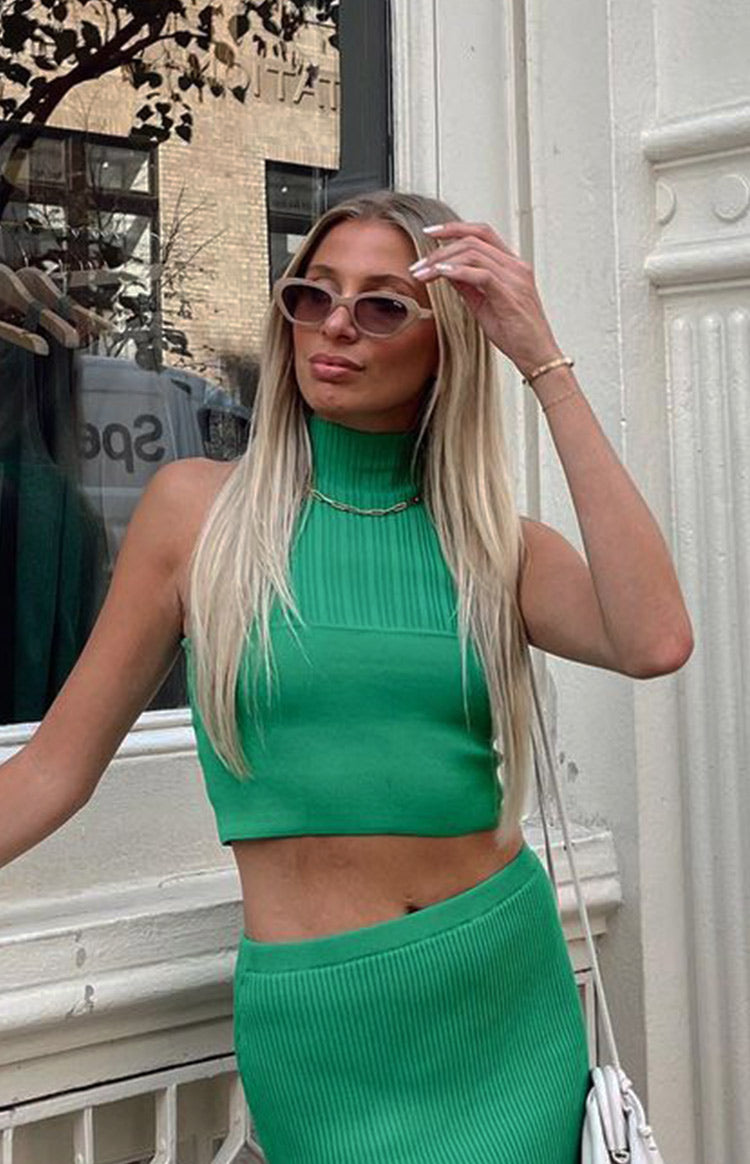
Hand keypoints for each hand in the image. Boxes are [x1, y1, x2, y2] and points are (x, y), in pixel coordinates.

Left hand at [410, 221, 560, 381]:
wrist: (537, 356)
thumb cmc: (516, 334)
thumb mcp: (484, 305)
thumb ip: (468, 285)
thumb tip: (446, 271)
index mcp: (512, 265)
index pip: (482, 233)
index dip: (454, 228)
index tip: (431, 233)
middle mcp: (515, 266)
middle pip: (473, 240)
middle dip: (440, 250)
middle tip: (418, 266)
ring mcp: (514, 278)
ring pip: (473, 254)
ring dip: (442, 262)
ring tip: (423, 275)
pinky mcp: (509, 294)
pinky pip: (481, 274)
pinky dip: (457, 272)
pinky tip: (440, 275)